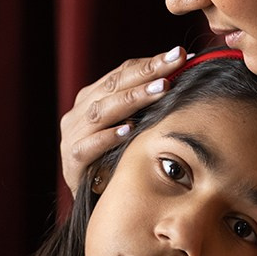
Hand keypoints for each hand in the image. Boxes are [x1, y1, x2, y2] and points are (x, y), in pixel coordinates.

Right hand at [60, 46, 188, 194]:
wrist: (93, 200)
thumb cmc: (117, 158)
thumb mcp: (132, 127)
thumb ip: (147, 105)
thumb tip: (184, 77)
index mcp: (93, 97)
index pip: (123, 73)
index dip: (151, 62)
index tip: (180, 54)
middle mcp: (80, 112)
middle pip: (115, 85)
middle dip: (148, 72)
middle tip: (174, 62)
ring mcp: (73, 136)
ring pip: (102, 111)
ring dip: (133, 98)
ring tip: (161, 89)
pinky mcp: (72, 162)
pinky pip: (88, 146)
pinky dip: (108, 137)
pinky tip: (129, 130)